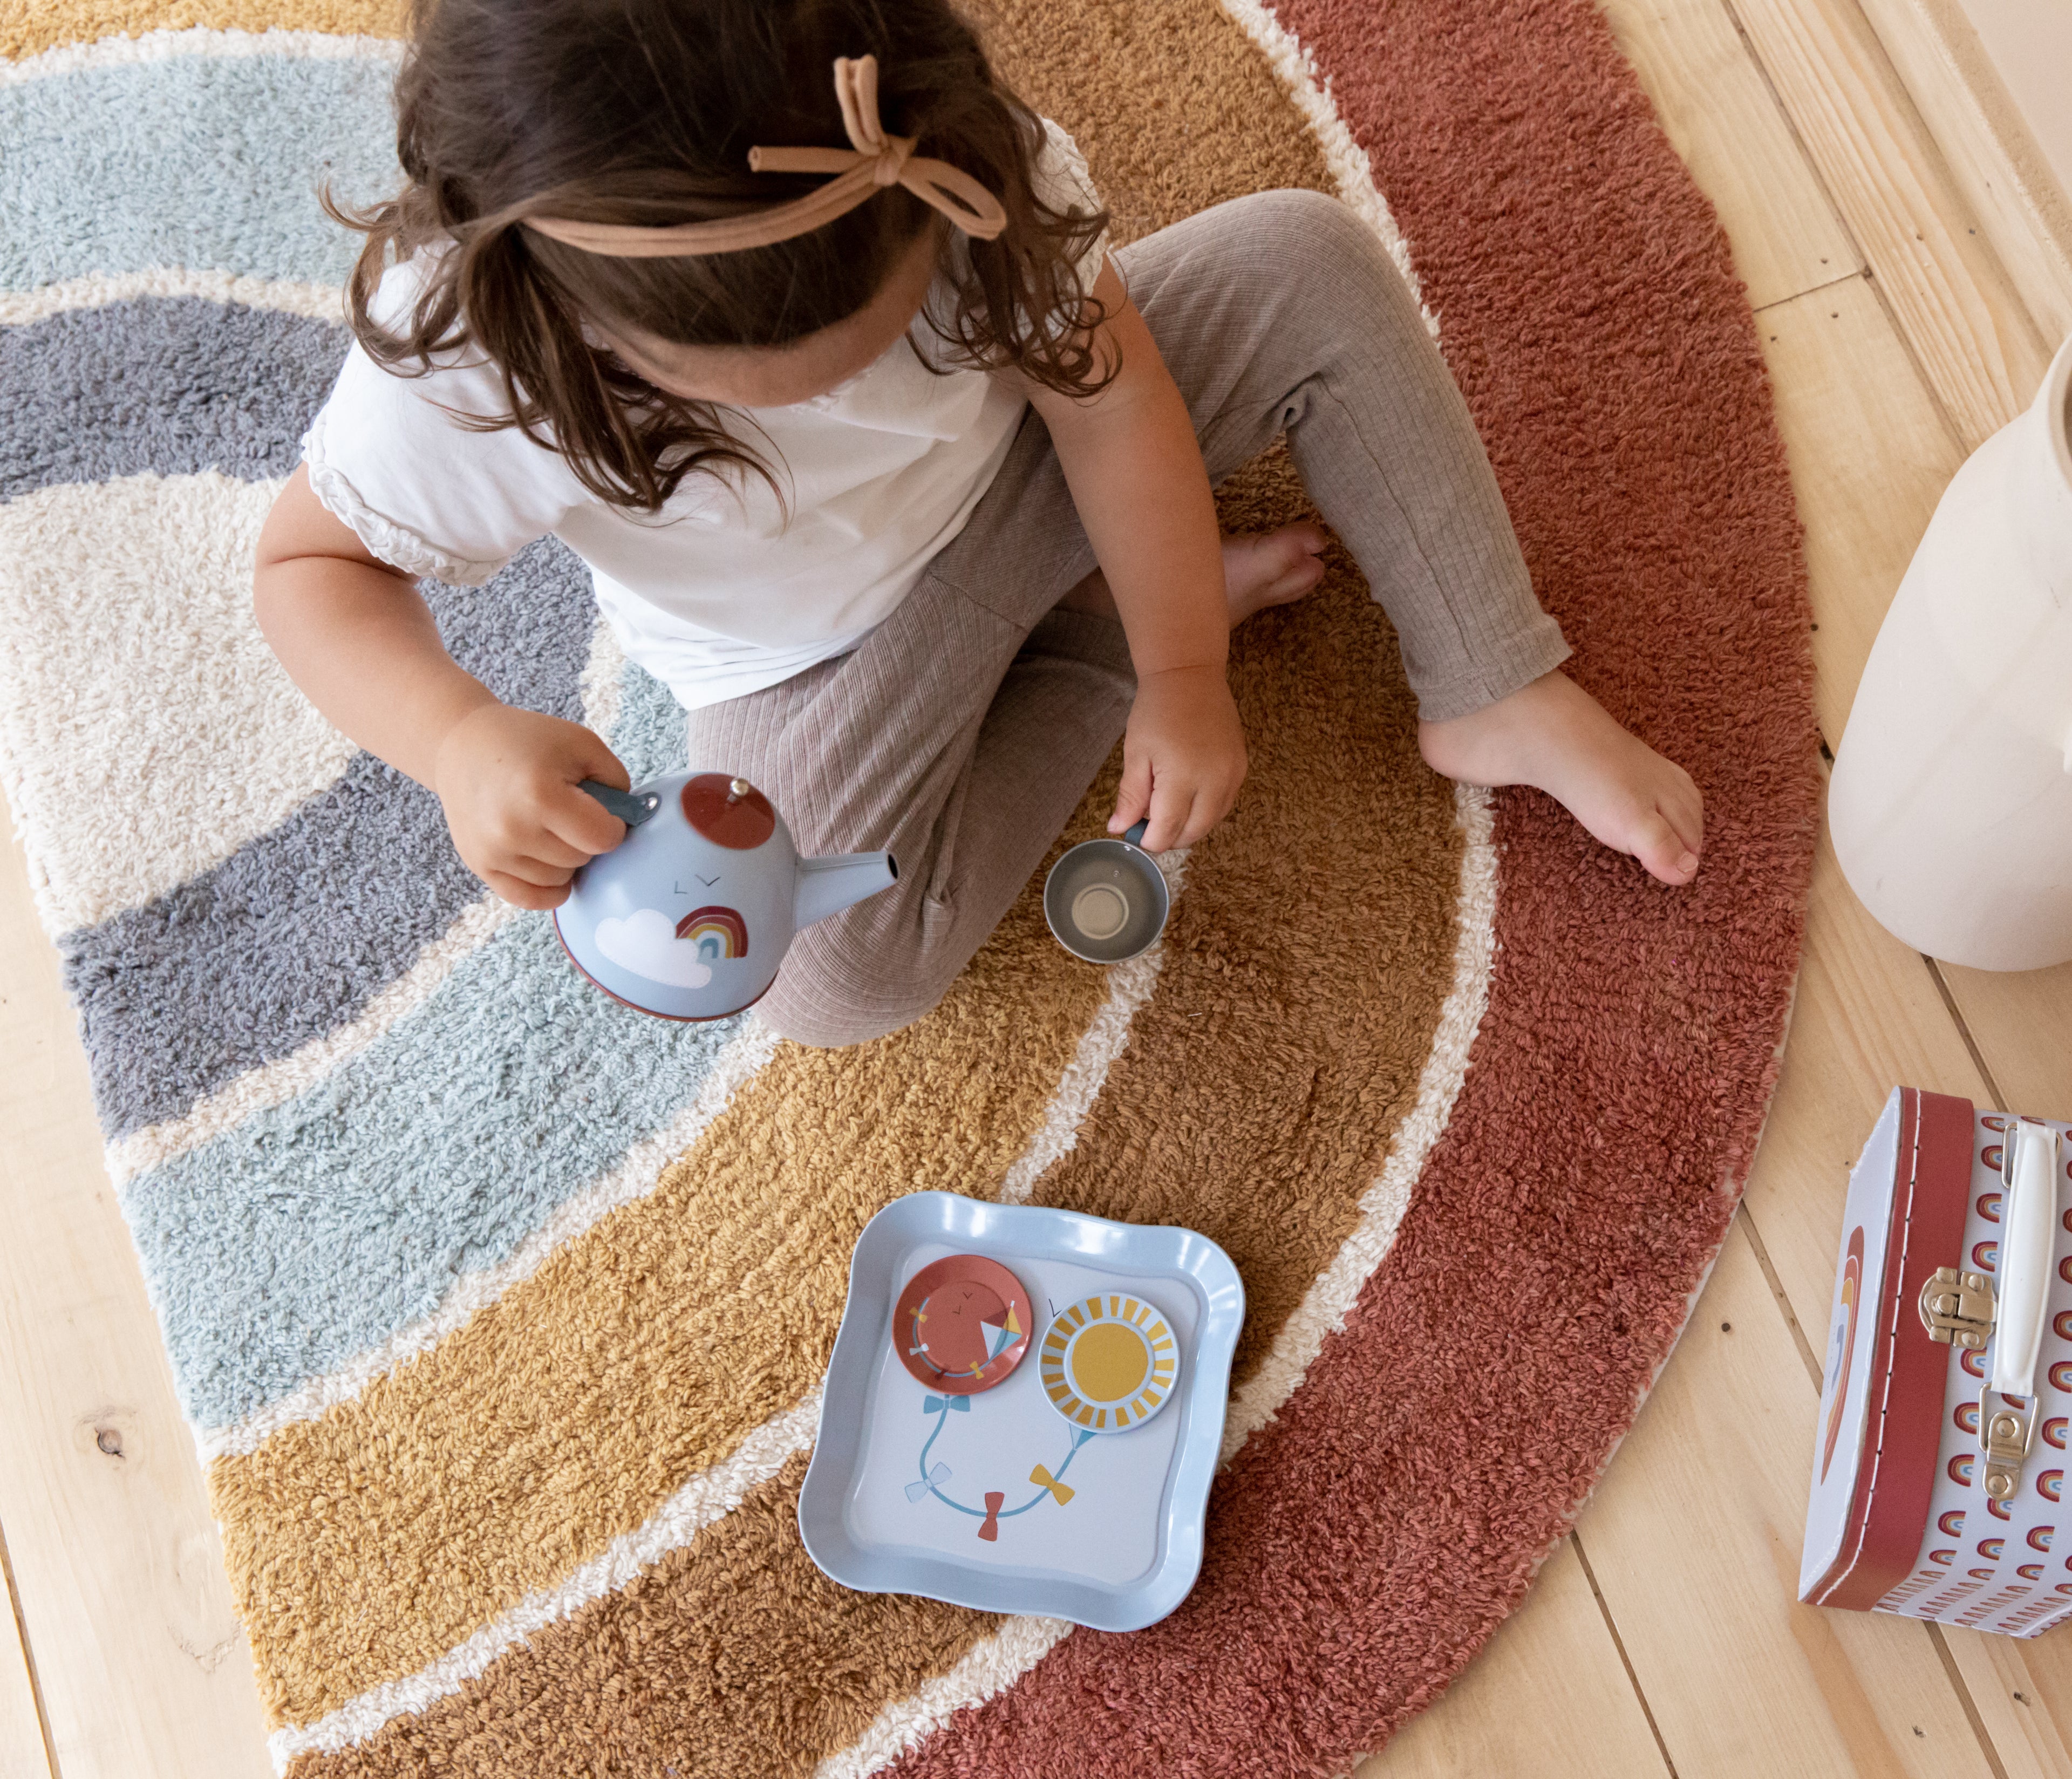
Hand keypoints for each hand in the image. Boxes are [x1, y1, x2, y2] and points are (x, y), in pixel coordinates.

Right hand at [432, 703, 632, 908]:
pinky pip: (530, 900)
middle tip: (571, 814)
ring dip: (565, 861)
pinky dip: (548, 888)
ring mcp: (493, 852)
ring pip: (559, 881)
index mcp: (541, 795)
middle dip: (586, 840)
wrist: (462, 744)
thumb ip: (617, 782)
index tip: (603, 811)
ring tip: (550, 828)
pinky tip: (549, 863)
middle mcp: (513, 829)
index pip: (602, 839)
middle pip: (581, 860)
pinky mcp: (480, 866)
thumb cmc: (528, 741)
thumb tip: (632, 821)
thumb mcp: (583, 744)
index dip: (613, 826)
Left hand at [1110, 665, 1246, 851]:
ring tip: (1167, 809)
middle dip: (1170, 837)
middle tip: (1150, 825)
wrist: (1190, 676)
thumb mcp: (1136, 754)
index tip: (1136, 835)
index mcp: (1182, 777)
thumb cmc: (1157, 711)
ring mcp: (1233, 775)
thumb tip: (1119, 829)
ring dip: (1189, 826)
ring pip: (1212, 822)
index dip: (1149, 841)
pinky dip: (1206, 811)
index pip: (1168, 830)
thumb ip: (1131, 796)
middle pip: (1194, 832)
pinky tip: (1188, 798)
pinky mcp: (1242, 768)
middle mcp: (1214, 780)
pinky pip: (1225, 804)